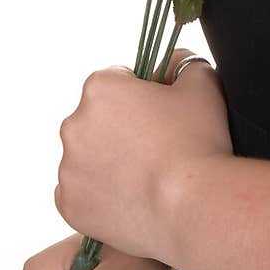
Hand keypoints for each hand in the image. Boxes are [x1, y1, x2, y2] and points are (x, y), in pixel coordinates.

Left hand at [54, 48, 232, 263]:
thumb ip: (184, 63)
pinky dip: (102, 194)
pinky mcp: (68, 204)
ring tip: (149, 177)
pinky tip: (133, 197)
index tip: (162, 115)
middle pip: (99, 119)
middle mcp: (73, 124)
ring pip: (89, 157)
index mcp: (100, 88)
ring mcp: (67, 167)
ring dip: (111, 161)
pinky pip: (82, 193)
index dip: (144, 95)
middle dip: (122, 128)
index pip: (118, 80)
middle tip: (159, 148)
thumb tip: (172, 64)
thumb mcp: (202, 83)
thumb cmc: (197, 142)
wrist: (191, 206)